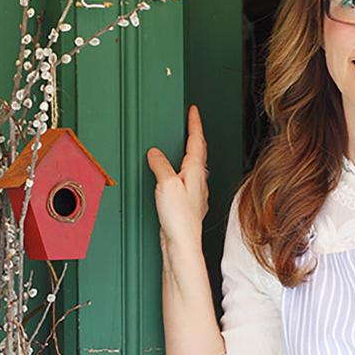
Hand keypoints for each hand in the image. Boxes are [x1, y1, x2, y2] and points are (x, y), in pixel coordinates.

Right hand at [146, 105, 209, 249]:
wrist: (182, 244)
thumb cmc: (179, 218)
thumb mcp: (166, 184)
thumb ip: (160, 165)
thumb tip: (155, 153)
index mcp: (196, 171)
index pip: (197, 140)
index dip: (195, 123)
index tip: (194, 110)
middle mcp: (199, 180)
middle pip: (199, 152)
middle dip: (195, 136)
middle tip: (191, 123)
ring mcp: (196, 193)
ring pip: (195, 166)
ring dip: (190, 153)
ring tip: (185, 145)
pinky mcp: (189, 204)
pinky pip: (188, 180)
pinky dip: (183, 171)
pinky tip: (177, 177)